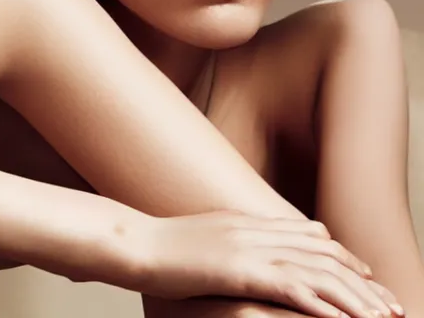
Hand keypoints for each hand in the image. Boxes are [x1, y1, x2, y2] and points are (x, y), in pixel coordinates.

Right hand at [132, 211, 403, 317]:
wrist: (140, 241)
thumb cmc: (168, 242)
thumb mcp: (208, 231)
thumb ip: (237, 235)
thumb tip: (255, 244)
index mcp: (249, 220)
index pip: (309, 235)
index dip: (341, 255)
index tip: (363, 273)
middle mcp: (257, 230)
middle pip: (322, 253)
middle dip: (360, 277)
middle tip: (387, 300)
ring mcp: (251, 247)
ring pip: (317, 270)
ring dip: (355, 296)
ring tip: (383, 317)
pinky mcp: (242, 270)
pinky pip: (295, 287)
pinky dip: (326, 304)